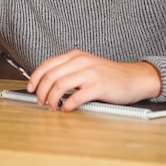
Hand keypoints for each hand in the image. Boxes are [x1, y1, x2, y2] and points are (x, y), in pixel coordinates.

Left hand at [26, 50, 161, 111]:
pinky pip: (77, 96)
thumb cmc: (108, 75)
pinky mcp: (99, 86)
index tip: (30, 89)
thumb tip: (46, 83)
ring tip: (52, 107)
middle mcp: (81, 61)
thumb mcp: (86, 66)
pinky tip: (66, 109)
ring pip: (60, 85)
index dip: (35, 78)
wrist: (134, 78)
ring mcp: (90, 73)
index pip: (47, 64)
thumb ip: (68, 70)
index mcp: (75, 56)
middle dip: (41, 91)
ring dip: (52, 99)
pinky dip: (67, 105)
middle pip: (51, 76)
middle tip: (40, 102)